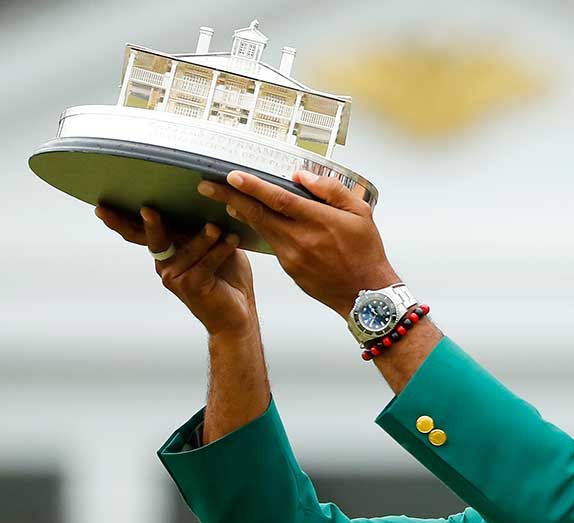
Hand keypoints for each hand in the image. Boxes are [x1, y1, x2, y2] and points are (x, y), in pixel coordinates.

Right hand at [95, 205, 255, 337]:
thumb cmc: (227, 276)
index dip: (121, 220)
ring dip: (206, 237)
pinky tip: (232, 240)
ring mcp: (174, 277)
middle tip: (147, 210)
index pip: (141, 232)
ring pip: (189, 248)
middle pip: (151, 239)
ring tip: (217, 227)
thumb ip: (202, 227)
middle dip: (148, 224)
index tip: (102, 206)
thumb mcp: (214, 244)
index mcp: (167, 250)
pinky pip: (205, 262)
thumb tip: (206, 198)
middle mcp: (165, 264)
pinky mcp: (191, 286)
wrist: (237, 313)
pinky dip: (220, 250)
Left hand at [198, 170, 399, 316]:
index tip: (232, 176)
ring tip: (225, 200)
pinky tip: (255, 221)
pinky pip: (271, 244)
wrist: (366, 295)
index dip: (252, 187)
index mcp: (318, 222)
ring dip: (241, 213)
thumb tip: (301, 177)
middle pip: (257, 214)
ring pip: (261, 229)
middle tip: (207, 186)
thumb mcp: (360, 213)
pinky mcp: (289, 269)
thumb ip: (331, 191)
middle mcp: (300, 240)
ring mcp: (292, 257)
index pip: (278, 199)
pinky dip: (260, 230)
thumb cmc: (366, 253)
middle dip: (229, 197)